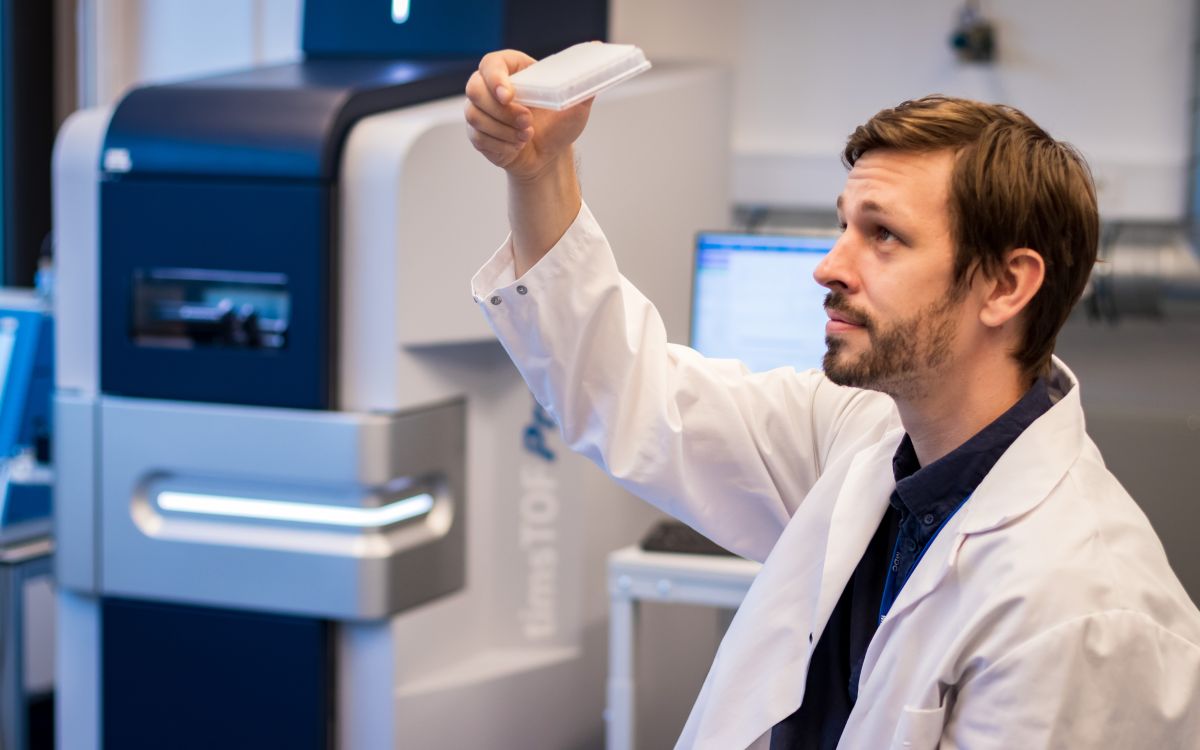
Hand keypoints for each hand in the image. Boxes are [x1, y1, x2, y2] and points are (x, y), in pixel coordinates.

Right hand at [464, 49, 593, 181]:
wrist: (549, 156)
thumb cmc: (559, 126)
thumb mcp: (576, 104)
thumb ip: (582, 81)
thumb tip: (596, 49)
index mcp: (512, 70)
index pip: (491, 63)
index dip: (495, 78)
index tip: (508, 96)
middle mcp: (490, 87)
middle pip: (475, 90)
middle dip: (502, 112)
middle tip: (527, 122)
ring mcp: (480, 109)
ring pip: (476, 116)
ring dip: (505, 131)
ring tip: (526, 136)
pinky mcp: (476, 132)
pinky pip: (478, 137)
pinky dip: (502, 145)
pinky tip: (517, 145)